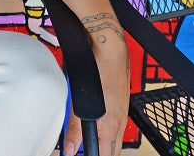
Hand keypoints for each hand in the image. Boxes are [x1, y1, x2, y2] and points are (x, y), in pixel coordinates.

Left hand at [63, 17, 130, 155]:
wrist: (110, 48)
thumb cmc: (97, 70)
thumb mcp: (81, 103)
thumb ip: (76, 128)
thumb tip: (71, 149)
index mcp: (111, 125)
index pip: (107, 155)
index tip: (84, 155)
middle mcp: (120, 121)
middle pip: (113, 150)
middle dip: (101, 153)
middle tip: (86, 151)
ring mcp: (121, 111)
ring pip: (115, 137)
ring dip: (104, 142)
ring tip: (89, 141)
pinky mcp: (120, 102)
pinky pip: (116, 123)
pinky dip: (107, 129)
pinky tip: (97, 123)